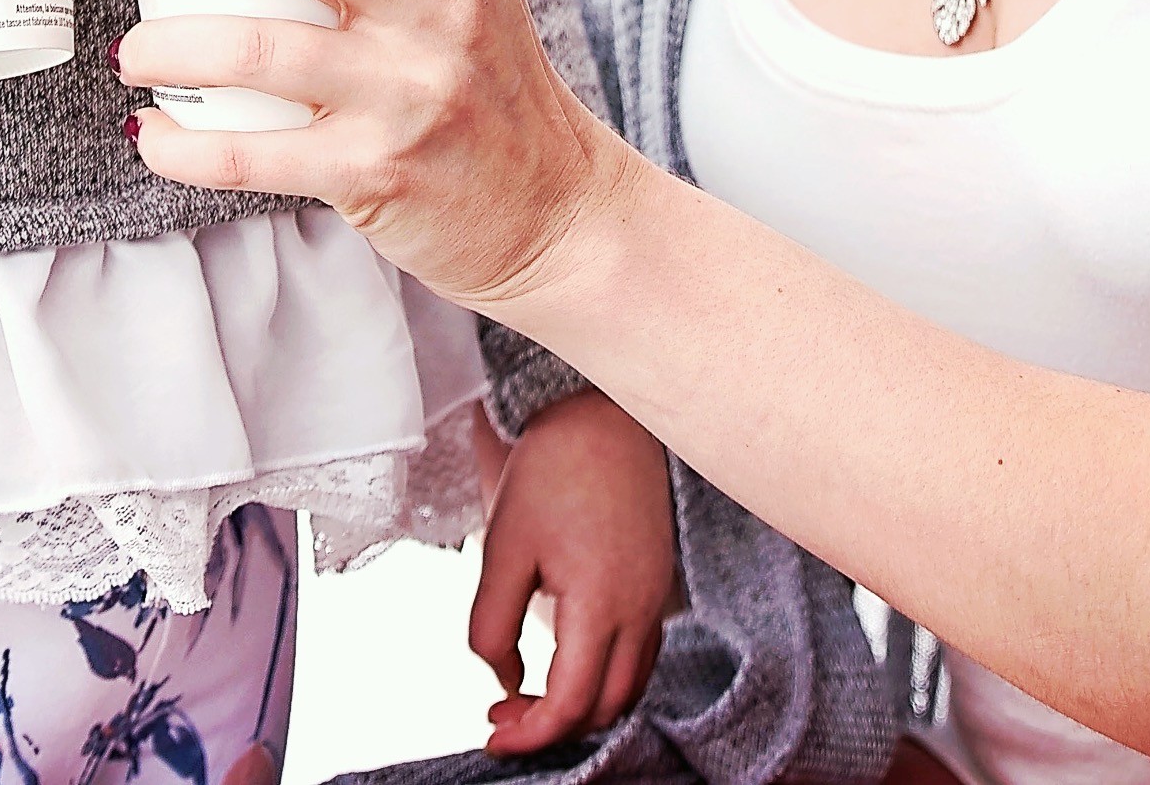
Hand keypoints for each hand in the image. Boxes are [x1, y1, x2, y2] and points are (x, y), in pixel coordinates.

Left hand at [110, 0, 648, 311]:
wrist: (553, 210)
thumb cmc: (484, 81)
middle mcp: (442, 5)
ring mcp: (410, 92)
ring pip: (250, 48)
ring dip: (161, 47)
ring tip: (131, 53)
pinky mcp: (377, 172)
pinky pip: (248, 156)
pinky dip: (179, 146)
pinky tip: (152, 134)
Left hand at [469, 391, 677, 754]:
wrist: (603, 415)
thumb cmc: (552, 471)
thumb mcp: (502, 548)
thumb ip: (492, 626)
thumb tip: (502, 679)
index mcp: (602, 603)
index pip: (571, 703)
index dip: (530, 733)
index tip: (493, 735)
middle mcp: (640, 610)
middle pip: (607, 706)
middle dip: (554, 725)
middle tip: (503, 713)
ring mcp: (655, 597)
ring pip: (628, 686)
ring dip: (582, 704)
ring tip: (528, 692)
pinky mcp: (657, 582)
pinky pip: (639, 654)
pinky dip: (604, 675)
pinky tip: (566, 658)